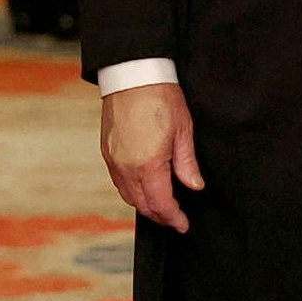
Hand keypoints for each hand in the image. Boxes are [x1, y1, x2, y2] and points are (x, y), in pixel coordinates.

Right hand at [100, 82, 203, 232]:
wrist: (133, 75)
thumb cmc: (160, 98)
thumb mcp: (183, 131)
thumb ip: (187, 164)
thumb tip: (194, 186)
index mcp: (148, 164)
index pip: (161, 204)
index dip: (173, 218)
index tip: (183, 225)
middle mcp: (127, 167)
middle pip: (142, 205)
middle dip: (160, 216)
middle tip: (175, 219)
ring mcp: (114, 160)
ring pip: (128, 196)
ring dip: (145, 205)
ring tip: (161, 206)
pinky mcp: (107, 152)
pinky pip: (118, 182)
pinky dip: (132, 191)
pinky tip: (143, 187)